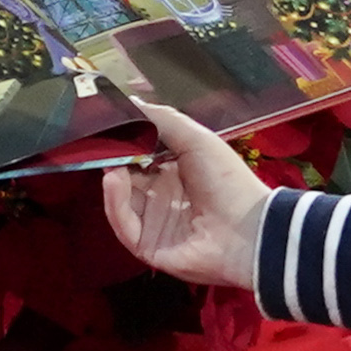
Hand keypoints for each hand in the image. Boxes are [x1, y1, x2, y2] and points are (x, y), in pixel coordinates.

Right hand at [99, 101, 273, 288]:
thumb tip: (130, 102)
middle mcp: (162, 199)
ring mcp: (154, 224)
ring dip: (112, 182)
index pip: (139, 158)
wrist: (248, 229)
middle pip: (125, 180)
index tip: (108, 129)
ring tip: (110, 163)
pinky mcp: (148, 247)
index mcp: (175, 174)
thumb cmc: (228, 181)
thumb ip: (162, 119)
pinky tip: (114, 182)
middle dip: (113, 161)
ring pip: (120, 202)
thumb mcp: (196, 139)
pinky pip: (124, 226)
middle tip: (101, 145)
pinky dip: (115, 204)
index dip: (123, 145)